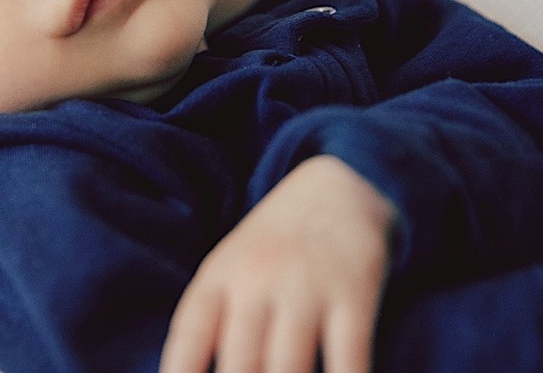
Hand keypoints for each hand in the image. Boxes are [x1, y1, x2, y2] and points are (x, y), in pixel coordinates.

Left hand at [159, 155, 393, 372]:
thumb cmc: (272, 245)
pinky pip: (349, 359)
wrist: (336, 187)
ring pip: (290, 369)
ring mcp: (306, 286)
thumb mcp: (229, 269)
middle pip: (240, 366)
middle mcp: (256, 281)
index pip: (187, 338)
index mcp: (216, 277)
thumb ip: (213, 324)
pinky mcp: (354, 293)